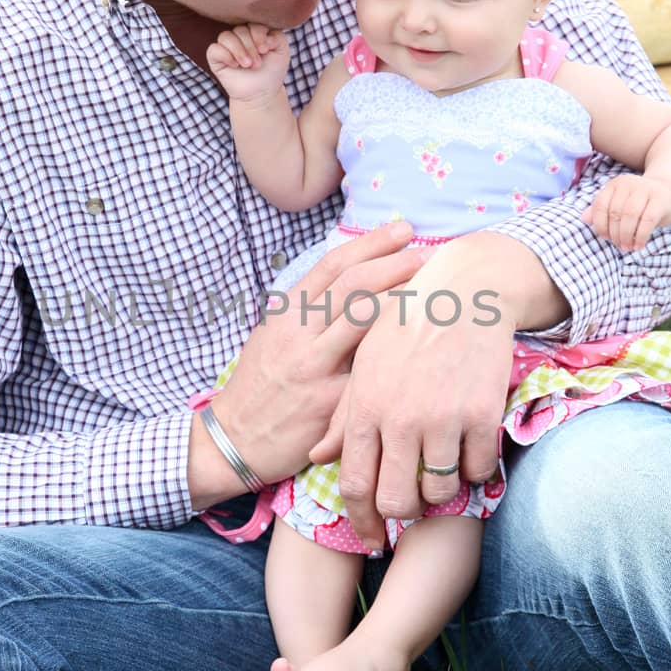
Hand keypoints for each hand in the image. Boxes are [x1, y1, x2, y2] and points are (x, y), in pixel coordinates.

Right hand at [205, 23, 290, 105]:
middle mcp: (240, 36)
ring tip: (247, 65)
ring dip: (238, 51)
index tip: (265, 50)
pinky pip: (214, 49)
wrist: (262, 92)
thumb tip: (263, 35)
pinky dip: (225, 55)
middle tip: (257, 64)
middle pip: (239, 30)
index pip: (252, 23)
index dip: (258, 35)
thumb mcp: (282, 51)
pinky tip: (234, 65)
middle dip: (250, 47)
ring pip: (225, 36)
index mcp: (254, 32)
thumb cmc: (272, 71)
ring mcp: (227, 47)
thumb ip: (277, 37)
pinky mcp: (216, 58)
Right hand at [209, 223, 425, 484]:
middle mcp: (299, 333)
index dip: (371, 242)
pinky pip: (370, 372)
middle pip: (353, 285)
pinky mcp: (331, 403)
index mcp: (287, 312)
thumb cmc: (261, 384)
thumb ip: (307, 309)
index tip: (402, 231)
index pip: (333, 264)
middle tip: (428, 254)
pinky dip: (397, 354)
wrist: (236, 440)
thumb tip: (349, 277)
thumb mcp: (273, 335)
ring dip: (401, 299)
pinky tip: (422, 346)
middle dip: (395, 263)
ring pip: (362, 320)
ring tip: (434, 289)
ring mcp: (315, 366)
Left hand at [306, 237, 516, 551]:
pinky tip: (468, 453)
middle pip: (396, 500)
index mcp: (366, 407)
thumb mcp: (365, 365)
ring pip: (439, 492)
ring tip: (440, 472)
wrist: (464, 292)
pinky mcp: (482, 414)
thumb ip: (343, 416)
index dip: (362, 520)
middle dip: (403, 513)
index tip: (372, 537)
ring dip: (440, 492)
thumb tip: (318, 456)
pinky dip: (474, 471)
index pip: (356, 485)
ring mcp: (443, 418)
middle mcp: (401, 418)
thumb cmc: (407, 327)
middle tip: (412, 505)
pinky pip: (478, 470)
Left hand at [583, 173, 670, 251]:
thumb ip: (601, 211)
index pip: (601, 205)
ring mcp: (646, 189)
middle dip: (615, 234)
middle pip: (615, 213)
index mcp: (615, 184)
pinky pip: (647, 220)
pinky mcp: (660, 200)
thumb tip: (584, 218)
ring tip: (627, 247)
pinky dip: (641, 236)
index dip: (600, 224)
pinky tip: (639, 246)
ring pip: (630, 216)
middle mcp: (629, 183)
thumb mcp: (619, 205)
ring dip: (626, 236)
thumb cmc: (639, 204)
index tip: (605, 237)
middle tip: (619, 246)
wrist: (670, 194)